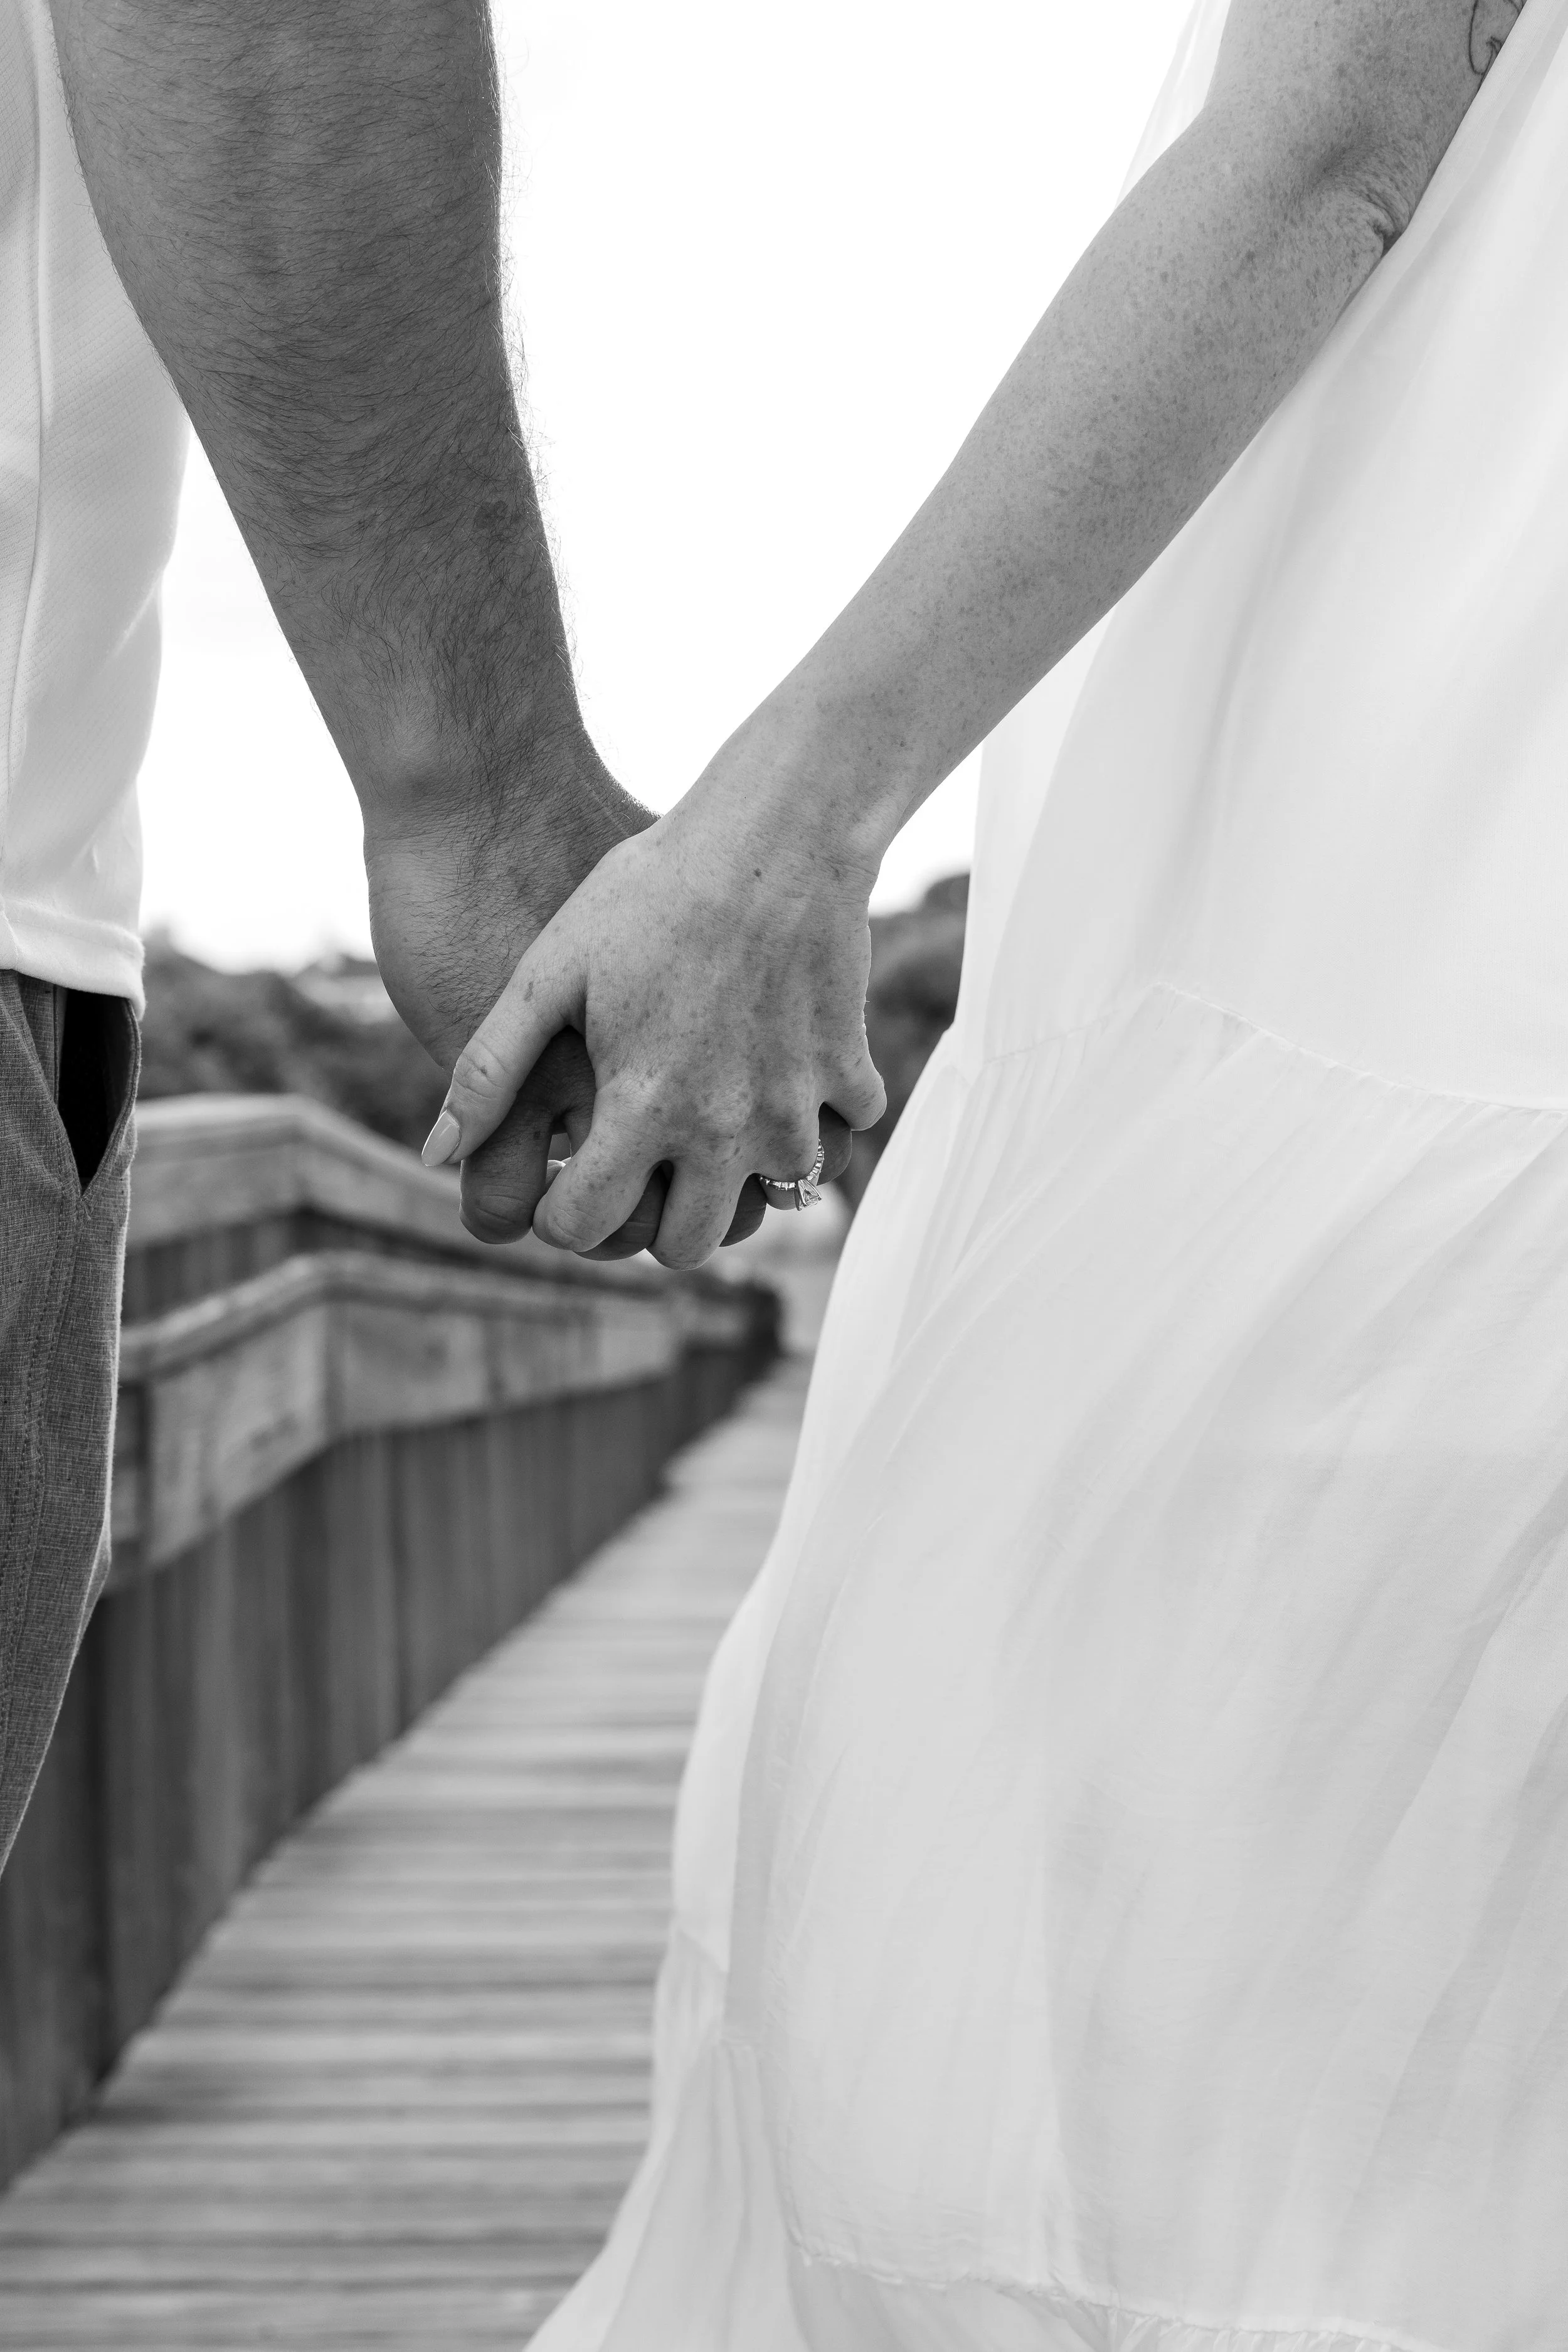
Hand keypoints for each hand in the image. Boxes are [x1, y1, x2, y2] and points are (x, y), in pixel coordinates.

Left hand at [423, 767, 886, 1268]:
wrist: (774, 832)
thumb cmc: (648, 891)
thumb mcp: (548, 971)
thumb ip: (488, 1068)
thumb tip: (438, 1155)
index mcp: (641, 1109)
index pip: (588, 1226)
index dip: (561, 1213)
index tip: (562, 1176)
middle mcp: (725, 1129)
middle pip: (687, 1246)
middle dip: (651, 1221)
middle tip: (635, 1168)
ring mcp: (795, 1109)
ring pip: (772, 1205)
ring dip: (739, 1180)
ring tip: (709, 1123)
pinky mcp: (848, 1074)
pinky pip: (844, 1140)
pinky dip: (816, 1122)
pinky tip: (778, 1076)